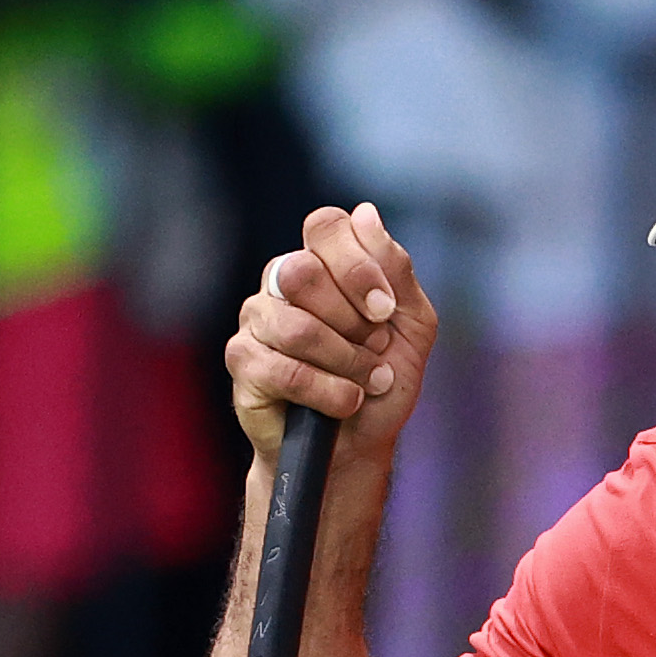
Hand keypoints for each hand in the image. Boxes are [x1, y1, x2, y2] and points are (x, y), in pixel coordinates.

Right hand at [227, 203, 437, 472]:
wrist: (359, 443)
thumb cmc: (380, 380)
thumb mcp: (411, 322)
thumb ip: (395, 268)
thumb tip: (365, 213)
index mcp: (321, 261)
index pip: (325, 226)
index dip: (358, 265)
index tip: (385, 310)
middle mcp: (281, 282)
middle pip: (304, 272)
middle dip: (352, 320)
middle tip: (373, 347)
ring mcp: (256, 319)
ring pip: (297, 327)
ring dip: (347, 361)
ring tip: (367, 382)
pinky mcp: (244, 362)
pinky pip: (285, 369)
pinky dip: (328, 391)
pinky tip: (345, 402)